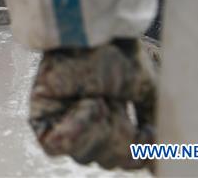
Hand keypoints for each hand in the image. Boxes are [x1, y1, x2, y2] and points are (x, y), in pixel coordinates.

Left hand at [29, 39, 156, 170]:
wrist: (95, 33)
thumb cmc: (118, 54)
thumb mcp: (147, 93)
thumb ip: (152, 127)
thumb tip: (157, 166)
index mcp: (109, 118)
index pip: (120, 158)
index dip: (135, 154)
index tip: (144, 133)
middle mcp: (84, 122)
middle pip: (105, 160)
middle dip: (118, 136)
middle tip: (115, 103)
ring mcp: (62, 120)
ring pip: (84, 156)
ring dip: (100, 128)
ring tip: (99, 98)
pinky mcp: (40, 115)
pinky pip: (56, 145)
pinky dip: (77, 130)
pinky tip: (87, 104)